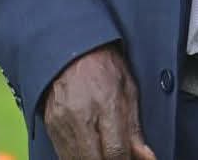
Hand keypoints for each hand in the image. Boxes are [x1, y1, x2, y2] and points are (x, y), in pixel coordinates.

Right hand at [42, 41, 156, 159]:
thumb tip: (146, 157)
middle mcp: (81, 115)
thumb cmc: (103, 64)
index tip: (130, 159)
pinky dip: (78, 156)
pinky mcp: (51, 126)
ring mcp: (62, 122)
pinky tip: (89, 148)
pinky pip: (64, 154)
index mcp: (106, 102)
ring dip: (93, 159)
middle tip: (117, 155)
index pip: (115, 151)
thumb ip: (135, 127)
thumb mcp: (128, 87)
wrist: (71, 49)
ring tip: (104, 149)